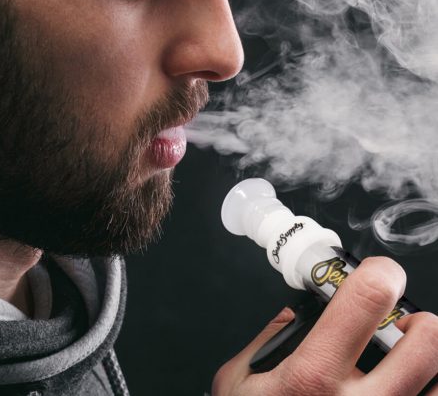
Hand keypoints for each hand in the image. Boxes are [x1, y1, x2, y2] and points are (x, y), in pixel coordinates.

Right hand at [212, 257, 437, 394]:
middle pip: (428, 341)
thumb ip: (268, 338)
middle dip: (418, 322)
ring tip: (406, 368)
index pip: (364, 301)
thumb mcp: (237, 382)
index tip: (379, 274)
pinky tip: (407, 392)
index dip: (379, 273)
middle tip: (401, 327)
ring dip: (430, 367)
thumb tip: (298, 313)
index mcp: (311, 377)